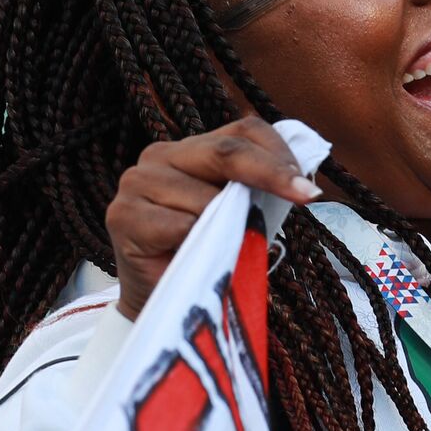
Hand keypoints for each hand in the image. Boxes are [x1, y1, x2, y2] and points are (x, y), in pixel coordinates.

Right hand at [105, 116, 321, 319]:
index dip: (279, 154)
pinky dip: (197, 243)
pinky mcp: (121, 214)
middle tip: (305, 196)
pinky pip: (179, 225)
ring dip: (227, 226)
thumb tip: (301, 181)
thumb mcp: (241, 213)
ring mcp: (137, 181)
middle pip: (226, 152)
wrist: (163, 298)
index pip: (244, 132)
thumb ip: (260, 190)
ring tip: (220, 247)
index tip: (309, 188)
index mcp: (194, 148)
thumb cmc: (207, 251)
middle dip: (272, 174)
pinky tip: (189, 254)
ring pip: (205, 197)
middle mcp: (161, 154)